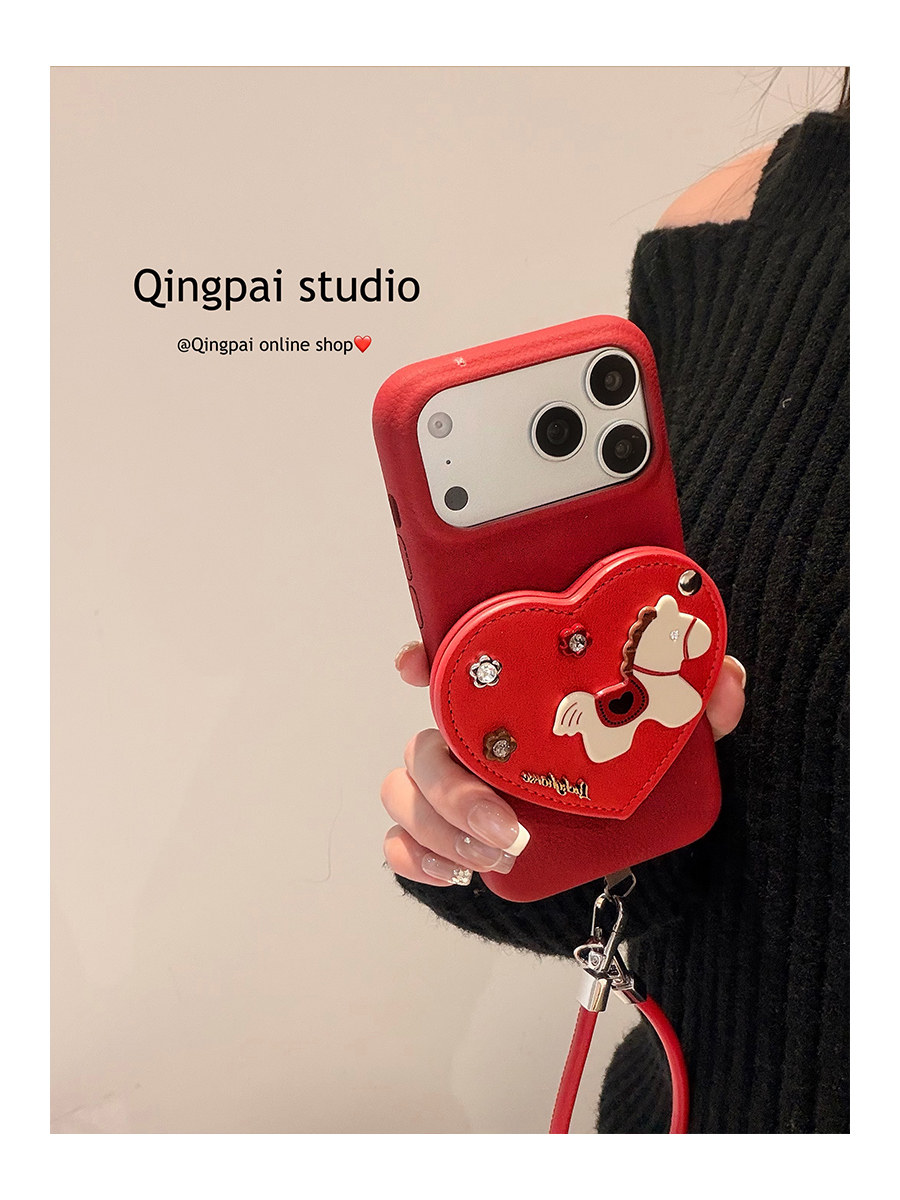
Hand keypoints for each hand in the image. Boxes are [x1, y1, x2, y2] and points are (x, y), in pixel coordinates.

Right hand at [381, 642, 745, 886]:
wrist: (634, 836)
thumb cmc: (636, 765)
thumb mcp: (675, 729)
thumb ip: (698, 700)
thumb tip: (723, 679)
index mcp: (512, 697)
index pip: (452, 662)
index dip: (423, 658)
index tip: (414, 667)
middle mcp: (474, 737)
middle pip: (423, 743)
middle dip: (450, 786)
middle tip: (508, 826)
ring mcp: (456, 787)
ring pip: (405, 793)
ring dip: (441, 828)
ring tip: (501, 854)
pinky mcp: (452, 835)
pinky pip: (403, 843)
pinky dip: (417, 858)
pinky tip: (458, 874)